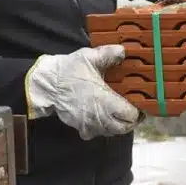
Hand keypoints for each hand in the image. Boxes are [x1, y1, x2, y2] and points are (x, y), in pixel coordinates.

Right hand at [25, 46, 139, 139]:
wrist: (46, 85)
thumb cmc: (68, 71)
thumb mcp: (89, 58)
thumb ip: (108, 54)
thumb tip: (123, 50)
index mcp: (106, 101)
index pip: (131, 115)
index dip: (138, 111)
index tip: (139, 104)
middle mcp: (100, 117)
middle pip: (124, 128)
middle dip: (131, 121)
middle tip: (132, 110)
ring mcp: (90, 125)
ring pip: (112, 132)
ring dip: (118, 125)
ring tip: (119, 113)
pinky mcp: (81, 128)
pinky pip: (97, 133)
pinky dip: (103, 128)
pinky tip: (102, 117)